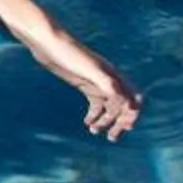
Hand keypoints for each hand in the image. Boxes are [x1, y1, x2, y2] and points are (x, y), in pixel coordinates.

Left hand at [24, 21, 143, 138]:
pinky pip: (95, 102)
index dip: (133, 114)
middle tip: (112, 138)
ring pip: (109, 105)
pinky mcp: (84, 83)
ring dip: (106, 121)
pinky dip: (94, 114)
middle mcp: (108, 79)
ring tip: (95, 132)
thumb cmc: (69, 54)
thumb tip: (127, 103)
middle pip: (123, 104)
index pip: (134, 97)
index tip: (125, 128)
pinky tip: (86, 123)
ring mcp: (96, 81)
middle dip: (120, 122)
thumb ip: (108, 84)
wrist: (48, 44)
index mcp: (114, 76)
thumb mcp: (90, 70)